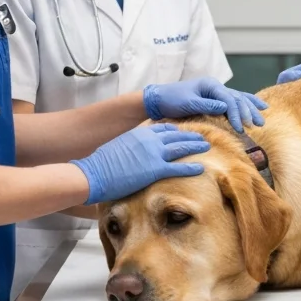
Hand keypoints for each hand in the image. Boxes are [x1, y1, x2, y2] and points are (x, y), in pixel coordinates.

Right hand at [70, 124, 211, 204]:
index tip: (183, 132)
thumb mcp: (118, 147)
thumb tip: (133, 152)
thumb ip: (131, 146)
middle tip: (201, 137)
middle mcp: (150, 140)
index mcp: (140, 132)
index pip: (163, 127)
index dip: (175, 130)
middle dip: (190, 135)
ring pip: (181, 147)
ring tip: (206, 146)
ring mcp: (154, 153)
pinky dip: (191, 167)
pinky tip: (201, 168)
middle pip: (176, 134)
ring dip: (195, 146)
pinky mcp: (156, 169)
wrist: (94, 173)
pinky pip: (179, 167)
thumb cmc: (101, 164)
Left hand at [142, 77, 266, 133]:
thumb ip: (206, 105)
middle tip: (257, 125)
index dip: (236, 114)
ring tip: (261, 120)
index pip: (228, 100)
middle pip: (237, 98)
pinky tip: (259, 107)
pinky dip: (247, 104)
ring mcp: (216, 92)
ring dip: (251, 109)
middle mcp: (215, 86)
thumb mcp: (187, 104)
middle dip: (248, 112)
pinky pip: (235, 101)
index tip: (240, 128)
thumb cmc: (171, 100)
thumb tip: (225, 108)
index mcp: (210, 85)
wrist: (159, 98)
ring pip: (239, 98)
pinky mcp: (215, 98)